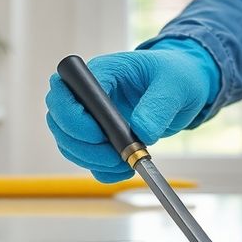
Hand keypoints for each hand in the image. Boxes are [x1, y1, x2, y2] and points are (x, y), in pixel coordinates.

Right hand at [45, 41, 219, 182]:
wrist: (182, 88)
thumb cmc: (176, 76)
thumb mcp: (175, 86)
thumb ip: (158, 106)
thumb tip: (142, 132)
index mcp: (103, 71)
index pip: (67, 89)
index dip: (74, 116)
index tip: (99, 135)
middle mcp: (89, 93)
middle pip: (59, 119)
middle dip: (80, 144)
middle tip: (114, 156)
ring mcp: (91, 116)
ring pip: (68, 142)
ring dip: (90, 160)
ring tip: (124, 164)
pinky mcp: (99, 136)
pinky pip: (86, 157)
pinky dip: (100, 169)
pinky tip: (122, 170)